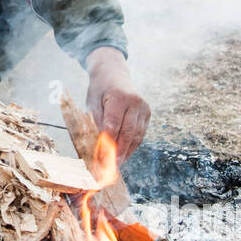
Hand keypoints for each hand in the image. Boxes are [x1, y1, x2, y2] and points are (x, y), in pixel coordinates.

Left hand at [84, 47, 149, 164]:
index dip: (107, 145)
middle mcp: (135, 102)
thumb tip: (100, 146)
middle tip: (110, 168)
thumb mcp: (92, 103)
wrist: (113, 73)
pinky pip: (141, 133)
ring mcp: (144, 107)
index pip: (113, 126)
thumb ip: (97, 123)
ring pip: (137, 135)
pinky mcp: (148, 113)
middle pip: (128, 133)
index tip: (101, 160)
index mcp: (118, 97)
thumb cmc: (99, 89)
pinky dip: (132, 145)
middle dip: (119, 153)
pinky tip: (124, 154)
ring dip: (127, 152)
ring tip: (116, 165)